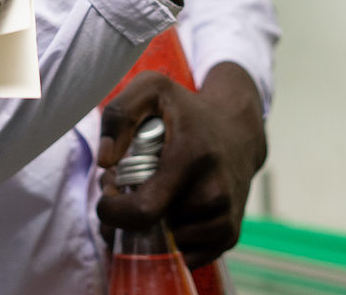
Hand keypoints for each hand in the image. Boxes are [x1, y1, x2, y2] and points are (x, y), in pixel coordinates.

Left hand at [95, 65, 265, 269]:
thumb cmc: (187, 110)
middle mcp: (213, 193)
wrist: (238, 131)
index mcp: (191, 158)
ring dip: (150, 229)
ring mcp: (224, 218)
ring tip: (151, 194)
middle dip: (127, 216)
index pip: (145, 210)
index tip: (108, 192)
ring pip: (168, 245)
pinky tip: (169, 212)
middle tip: (126, 188)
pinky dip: (171, 241)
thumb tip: (106, 161)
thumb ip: (120, 114)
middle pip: (152, 230)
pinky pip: (188, 256)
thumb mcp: (152, 88)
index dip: (114, 212)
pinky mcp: (229, 235)